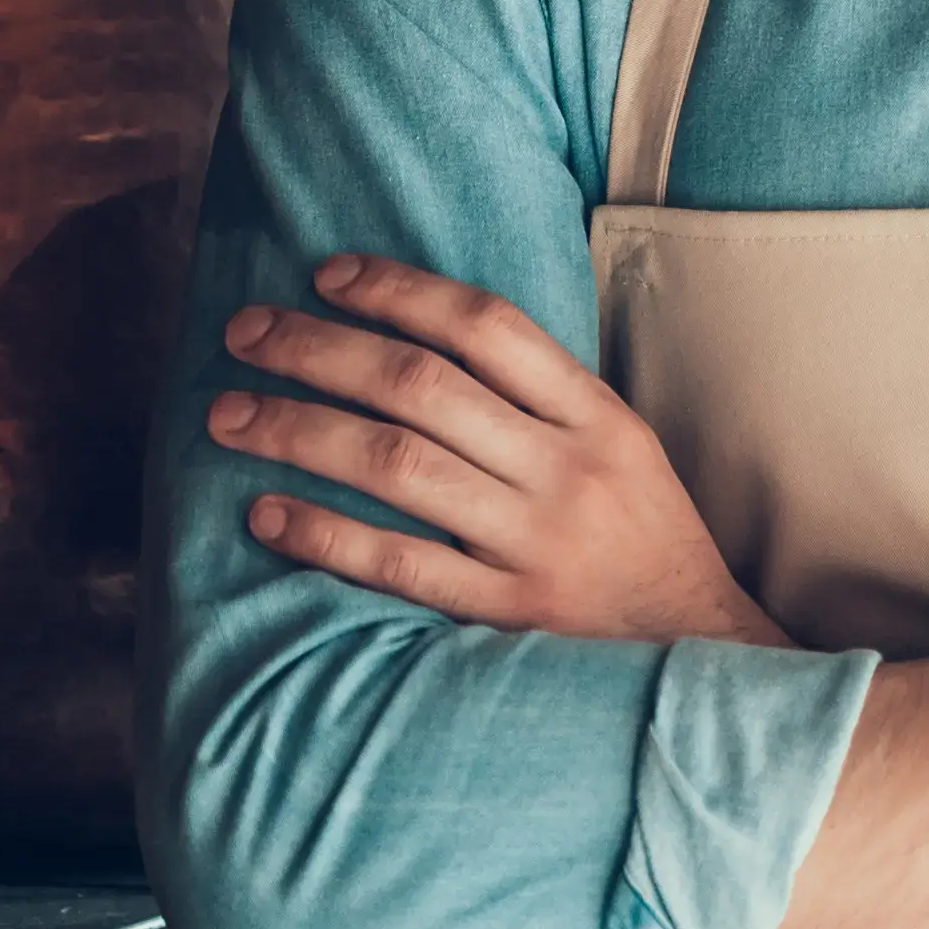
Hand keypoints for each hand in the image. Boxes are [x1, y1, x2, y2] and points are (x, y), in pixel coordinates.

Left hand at [208, 252, 789, 649]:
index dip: (399, 292)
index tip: (328, 275)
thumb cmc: (646, 542)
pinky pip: (398, 564)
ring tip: (227, 414)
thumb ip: (545, 401)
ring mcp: (536, 544)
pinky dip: (325, 534)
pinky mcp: (507, 616)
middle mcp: (567, 471)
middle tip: (245, 333)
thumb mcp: (624, 450)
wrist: (701, 653)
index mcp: (599, 417)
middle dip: (319, 349)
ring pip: (396, 464)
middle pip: (422, 386)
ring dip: (298, 431)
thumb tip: (430, 343)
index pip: (488, 327)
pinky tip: (265, 513)